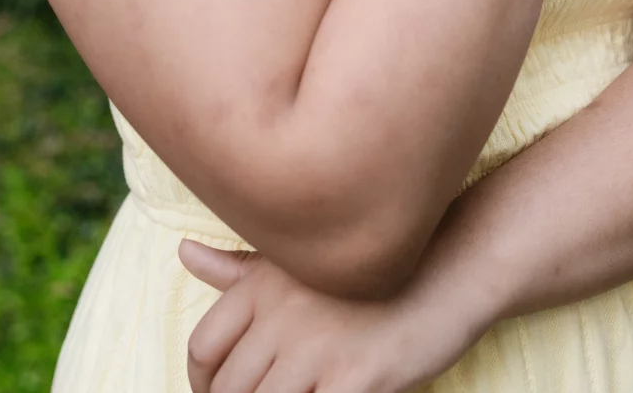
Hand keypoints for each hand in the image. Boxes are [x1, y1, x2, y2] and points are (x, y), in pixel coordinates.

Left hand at [180, 239, 478, 392]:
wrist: (449, 271)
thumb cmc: (370, 272)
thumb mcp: (300, 259)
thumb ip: (240, 269)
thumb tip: (183, 252)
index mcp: (265, 281)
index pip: (203, 346)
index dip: (202, 384)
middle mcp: (284, 312)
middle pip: (230, 389)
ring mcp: (319, 348)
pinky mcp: (354, 381)